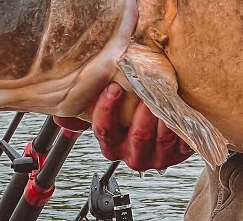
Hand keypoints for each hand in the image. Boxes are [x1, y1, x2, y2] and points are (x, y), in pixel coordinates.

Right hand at [55, 83, 193, 170]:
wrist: (170, 120)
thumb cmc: (134, 113)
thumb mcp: (110, 110)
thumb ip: (86, 109)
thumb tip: (59, 113)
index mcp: (113, 144)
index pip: (105, 130)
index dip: (107, 110)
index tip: (113, 88)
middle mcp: (133, 154)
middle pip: (137, 137)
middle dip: (142, 114)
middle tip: (147, 91)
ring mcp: (158, 156)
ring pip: (161, 139)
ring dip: (164, 118)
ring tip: (166, 99)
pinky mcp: (180, 153)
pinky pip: (183, 143)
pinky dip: (183, 127)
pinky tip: (181, 112)